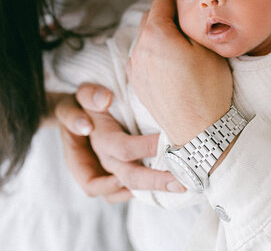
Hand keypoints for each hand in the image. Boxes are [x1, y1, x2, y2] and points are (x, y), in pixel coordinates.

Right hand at [55, 85, 184, 200]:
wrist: (72, 114)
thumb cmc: (83, 102)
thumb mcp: (83, 93)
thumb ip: (91, 95)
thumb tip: (106, 100)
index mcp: (96, 139)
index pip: (122, 148)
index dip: (145, 147)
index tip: (167, 142)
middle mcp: (99, 159)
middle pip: (127, 176)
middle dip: (154, 181)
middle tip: (180, 181)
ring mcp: (103, 170)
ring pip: (123, 189)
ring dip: (148, 190)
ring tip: (174, 187)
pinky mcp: (108, 175)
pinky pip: (119, 193)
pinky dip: (137, 193)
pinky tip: (159, 189)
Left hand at [127, 0, 232, 144]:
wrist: (199, 131)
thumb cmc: (208, 88)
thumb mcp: (207, 47)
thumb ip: (192, 23)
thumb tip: (186, 11)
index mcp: (155, 35)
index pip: (161, 2)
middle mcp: (139, 49)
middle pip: (150, 18)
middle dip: (165, 11)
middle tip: (184, 10)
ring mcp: (135, 68)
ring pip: (144, 38)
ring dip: (158, 31)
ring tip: (179, 33)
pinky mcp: (137, 84)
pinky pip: (141, 57)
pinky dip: (152, 49)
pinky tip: (168, 55)